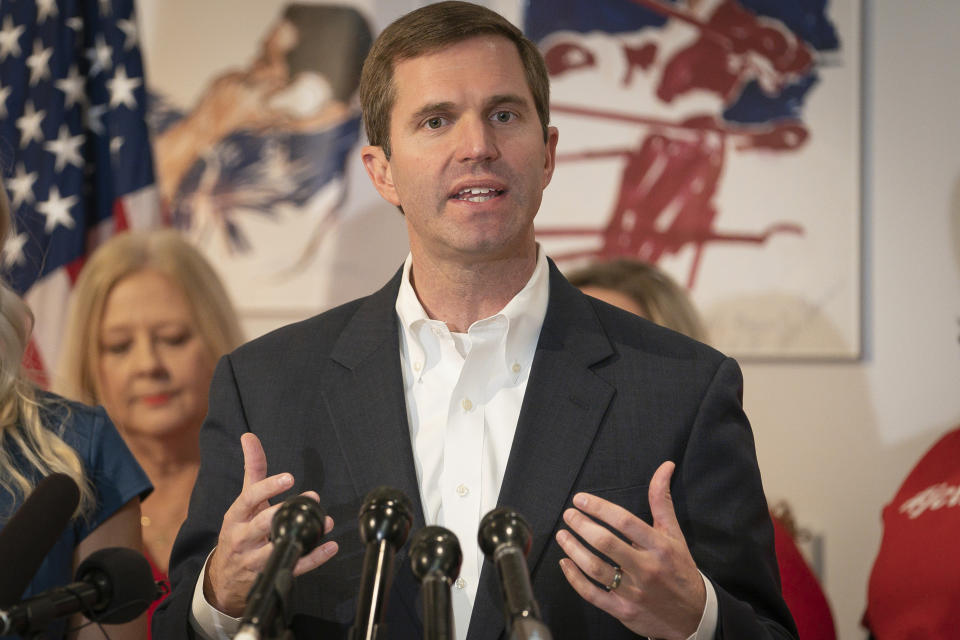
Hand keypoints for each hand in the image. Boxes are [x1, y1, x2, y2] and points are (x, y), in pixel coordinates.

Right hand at [204, 433, 338, 615]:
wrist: (224, 577)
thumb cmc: (239, 530)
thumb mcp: (243, 501)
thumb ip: (252, 469)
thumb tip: (249, 436)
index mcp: (235, 516)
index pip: (249, 498)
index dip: (268, 487)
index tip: (289, 478)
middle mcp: (242, 536)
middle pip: (263, 523)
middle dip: (287, 510)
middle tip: (312, 497)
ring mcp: (253, 558)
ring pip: (278, 547)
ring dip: (304, 534)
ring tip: (326, 522)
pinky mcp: (268, 574)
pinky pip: (292, 566)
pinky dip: (313, 558)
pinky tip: (330, 546)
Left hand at [556, 461, 705, 639]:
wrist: (693, 615)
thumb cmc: (679, 569)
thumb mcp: (674, 534)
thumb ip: (662, 500)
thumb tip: (665, 467)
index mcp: (659, 547)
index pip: (625, 521)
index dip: (599, 508)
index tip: (580, 499)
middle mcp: (647, 568)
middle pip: (606, 543)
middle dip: (582, 526)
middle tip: (569, 515)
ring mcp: (634, 591)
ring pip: (596, 569)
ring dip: (573, 550)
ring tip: (562, 535)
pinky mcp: (624, 610)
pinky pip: (592, 594)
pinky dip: (574, 578)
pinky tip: (565, 564)